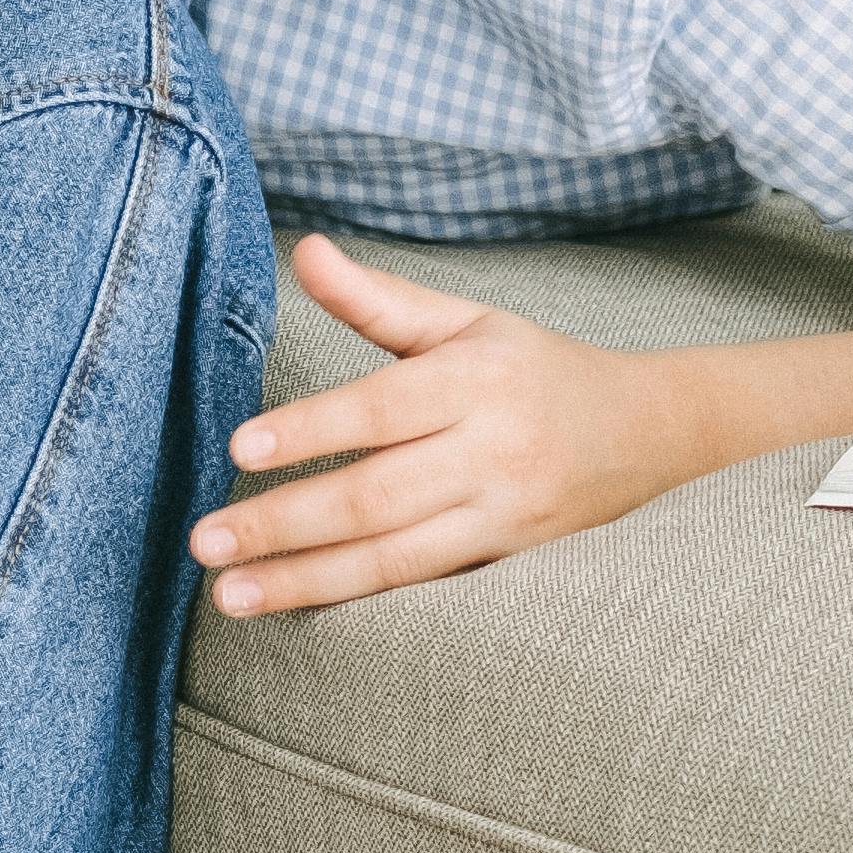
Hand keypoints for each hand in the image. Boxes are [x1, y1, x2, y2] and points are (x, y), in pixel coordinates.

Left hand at [190, 236, 696, 609]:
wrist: (647, 431)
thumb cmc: (534, 368)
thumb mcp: (465, 320)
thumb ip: (377, 299)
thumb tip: (303, 251)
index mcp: (476, 379)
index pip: (382, 407)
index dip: (312, 428)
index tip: (243, 447)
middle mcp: (491, 450)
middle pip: (376, 495)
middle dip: (285, 522)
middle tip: (205, 539)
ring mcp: (500, 512)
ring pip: (393, 555)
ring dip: (304, 579)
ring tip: (230, 592)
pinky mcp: (503, 558)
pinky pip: (417, 581)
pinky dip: (351, 594)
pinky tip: (293, 600)